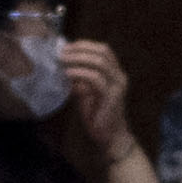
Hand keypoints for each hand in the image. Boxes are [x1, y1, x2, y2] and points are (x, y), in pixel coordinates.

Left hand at [60, 38, 134, 155]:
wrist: (109, 137)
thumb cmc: (96, 115)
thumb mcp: (86, 92)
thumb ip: (79, 78)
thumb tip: (63, 64)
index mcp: (115, 72)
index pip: (103, 49)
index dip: (84, 45)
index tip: (66, 48)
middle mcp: (119, 75)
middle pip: (102, 51)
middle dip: (80, 49)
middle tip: (62, 53)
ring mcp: (118, 85)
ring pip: (99, 62)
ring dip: (78, 59)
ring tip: (62, 61)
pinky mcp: (112, 96)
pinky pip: (95, 79)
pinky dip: (80, 74)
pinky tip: (68, 74)